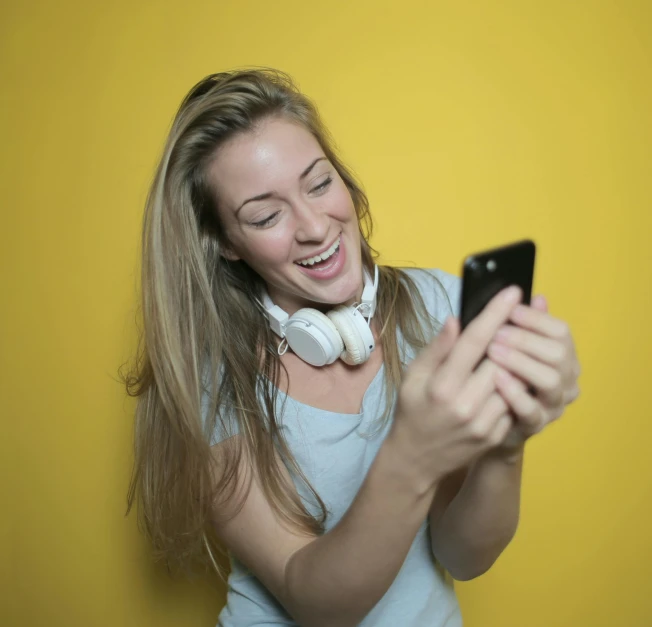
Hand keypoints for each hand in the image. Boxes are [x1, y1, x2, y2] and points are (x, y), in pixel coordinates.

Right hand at [391, 286, 522, 484]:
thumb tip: (456, 320)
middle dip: (511, 335)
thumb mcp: (413, 376)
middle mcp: (465, 405)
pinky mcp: (496, 435)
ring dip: (515, 360)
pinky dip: (512, 385)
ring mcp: (484, 423)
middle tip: (515, 319)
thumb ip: (437, 348)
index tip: (512, 291)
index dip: (495, 314)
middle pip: (502, 358)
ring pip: (514, 380)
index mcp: (442, 385)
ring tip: (511, 348)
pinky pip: (514, 401)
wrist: (417, 459)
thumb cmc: (412, 411)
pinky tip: (504, 378)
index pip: (475, 342)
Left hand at [486, 295, 580, 450]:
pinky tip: (496, 378)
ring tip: (493, 350)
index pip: (561, 331)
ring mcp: (553, 404)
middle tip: (497, 332)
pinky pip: (531, 410)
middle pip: (559, 354)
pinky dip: (514, 392)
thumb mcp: (508, 346)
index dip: (536, 318)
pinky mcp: (534, 424)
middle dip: (526, 339)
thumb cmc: (499, 374)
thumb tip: (539, 298)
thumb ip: (525, 325)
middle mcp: (566, 380)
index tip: (511, 309)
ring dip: (521, 361)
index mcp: (562, 356)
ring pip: (550, 380)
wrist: (487, 419)